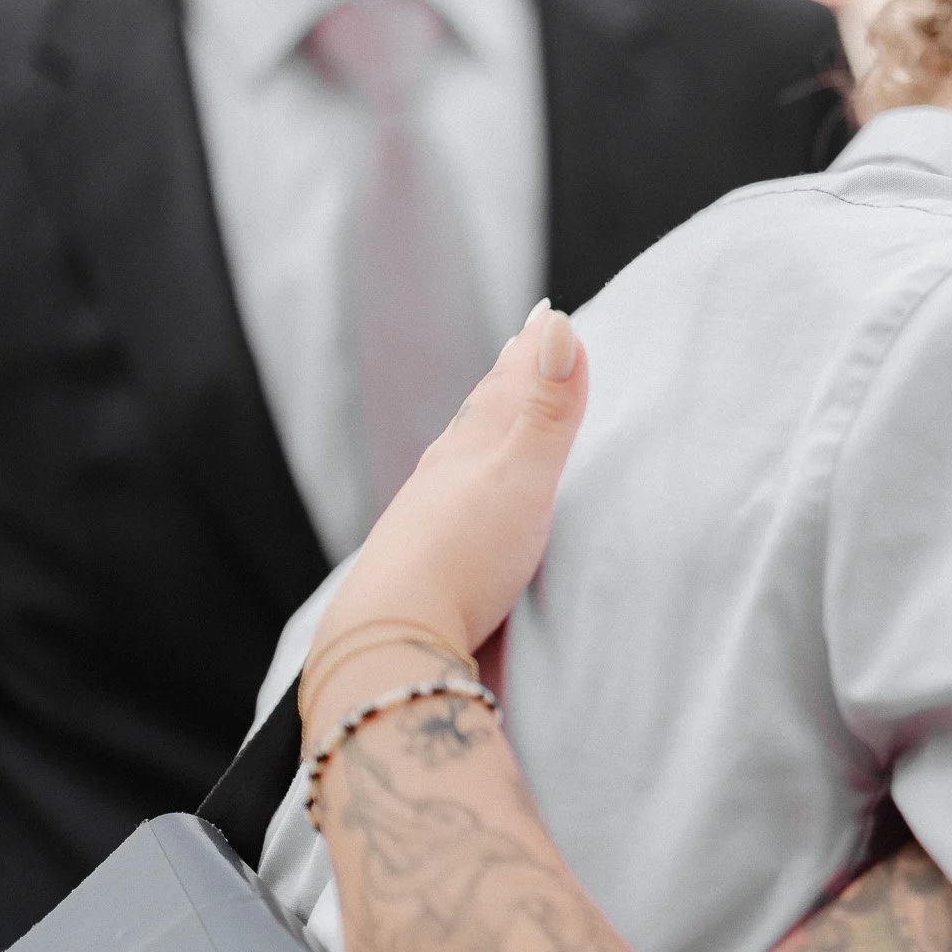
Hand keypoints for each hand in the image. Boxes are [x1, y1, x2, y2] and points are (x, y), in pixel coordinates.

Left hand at [304, 303, 589, 729]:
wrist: (394, 636)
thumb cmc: (463, 556)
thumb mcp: (522, 475)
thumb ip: (547, 408)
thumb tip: (558, 324)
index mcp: (472, 448)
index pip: (507, 385)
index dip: (530, 351)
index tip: (546, 315)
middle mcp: (445, 472)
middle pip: (481, 412)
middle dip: (508, 380)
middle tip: (524, 345)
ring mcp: (428, 514)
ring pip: (461, 454)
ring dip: (484, 425)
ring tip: (495, 408)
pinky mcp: (423, 557)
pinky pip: (450, 497)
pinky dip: (466, 477)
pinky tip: (461, 492)